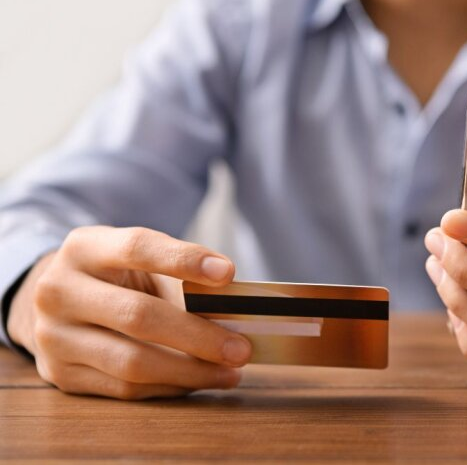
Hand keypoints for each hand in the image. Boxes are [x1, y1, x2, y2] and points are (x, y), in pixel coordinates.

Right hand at [7, 226, 251, 398]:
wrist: (58, 301)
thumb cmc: (116, 278)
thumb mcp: (139, 261)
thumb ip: (181, 279)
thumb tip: (235, 311)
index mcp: (85, 248)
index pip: (137, 247)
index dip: (184, 260)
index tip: (228, 274)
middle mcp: (59, 290)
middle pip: (138, 315)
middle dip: (198, 336)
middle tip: (242, 349)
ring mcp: (54, 336)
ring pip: (132, 362)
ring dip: (190, 371)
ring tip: (230, 372)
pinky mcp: (59, 374)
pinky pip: (125, 388)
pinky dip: (170, 386)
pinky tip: (199, 381)